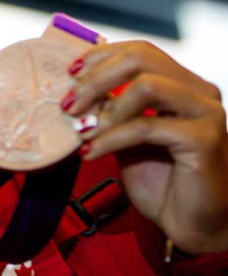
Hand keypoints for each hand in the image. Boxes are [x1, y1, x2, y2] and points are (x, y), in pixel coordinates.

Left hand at [64, 40, 227, 252]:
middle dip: (97, 78)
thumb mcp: (126, 135)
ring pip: (146, 86)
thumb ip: (110, 109)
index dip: (102, 57)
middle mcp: (199, 92)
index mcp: (182, 84)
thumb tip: (73, 88)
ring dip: (105, 108)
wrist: (190, 224)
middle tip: (70, 103)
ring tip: (82, 130)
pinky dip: (111, 138)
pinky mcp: (205, 139)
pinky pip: (147, 127)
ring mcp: (206, 113)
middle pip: (141, 60)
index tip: (71, 73)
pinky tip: (90, 152)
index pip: (140, 51)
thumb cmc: (160, 180)